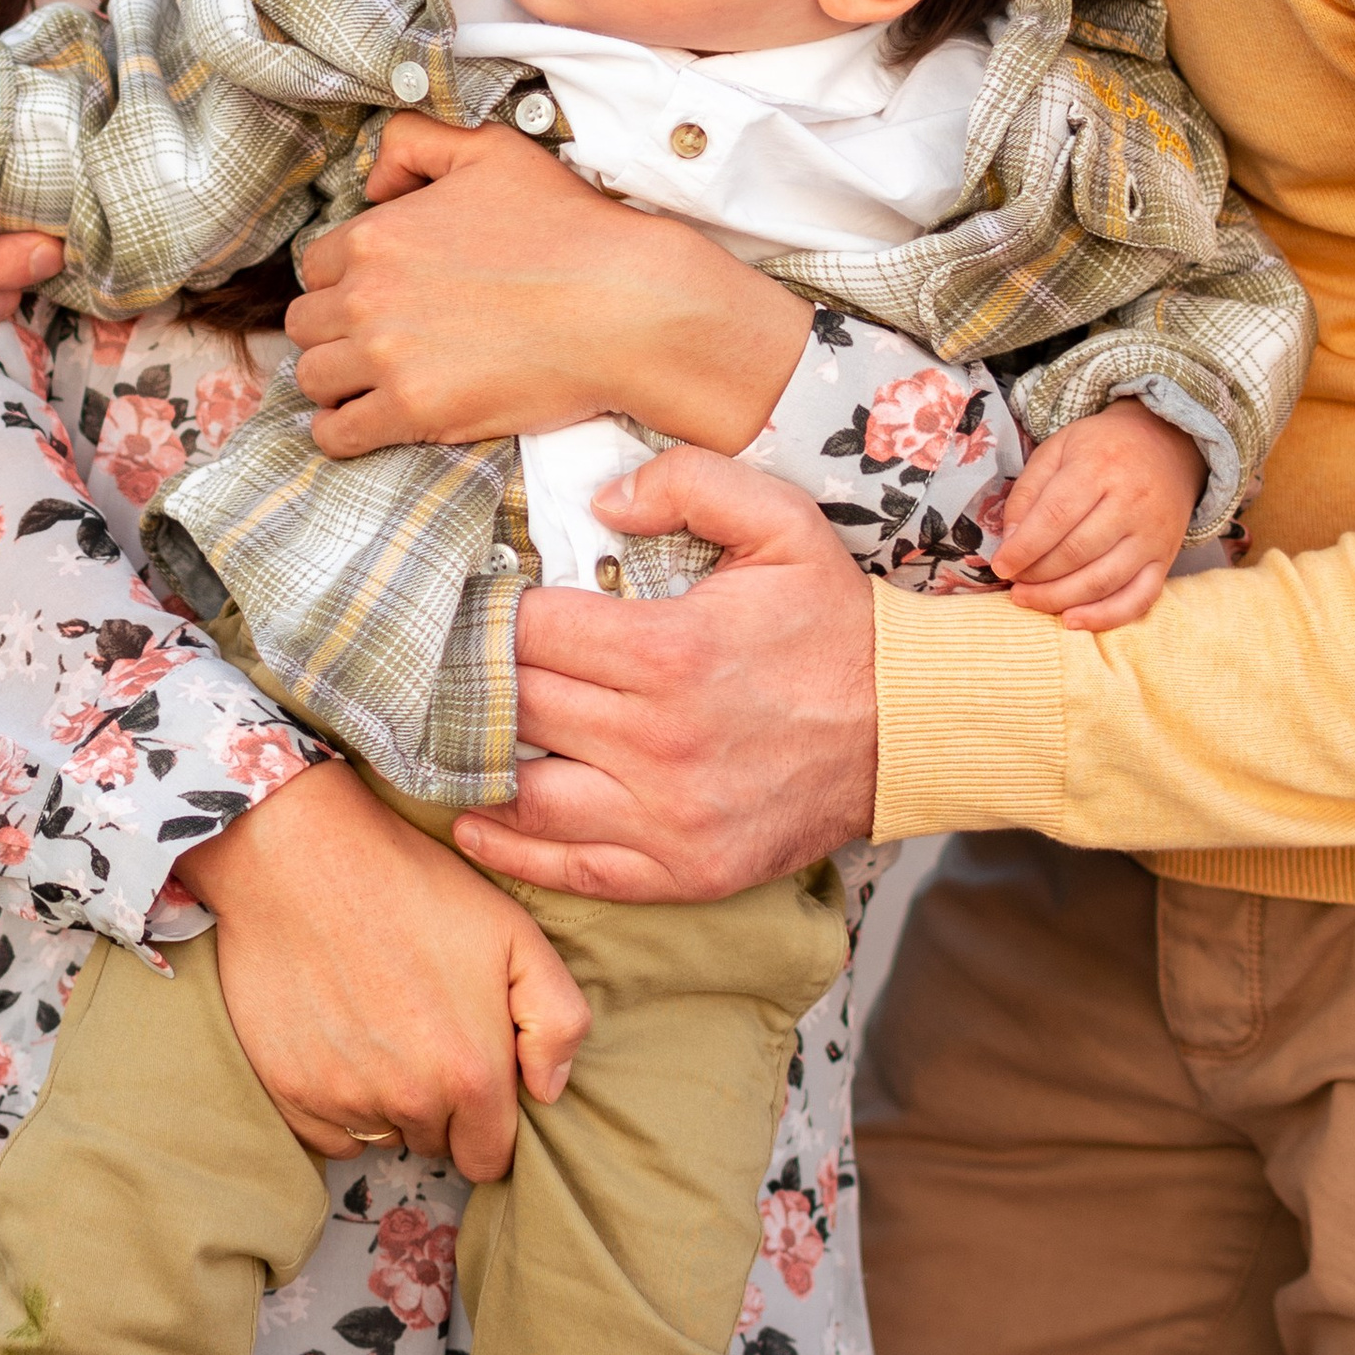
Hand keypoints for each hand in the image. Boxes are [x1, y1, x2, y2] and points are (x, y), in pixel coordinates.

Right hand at [175, 760, 588, 1182]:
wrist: (302, 856)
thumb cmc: (415, 886)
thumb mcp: (516, 934)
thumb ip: (557, 1021)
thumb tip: (549, 1090)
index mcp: (471, 1075)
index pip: (489, 1157)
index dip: (488, 1123)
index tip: (475, 1077)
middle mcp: (406, 1103)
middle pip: (435, 1144)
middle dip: (439, 1107)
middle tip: (424, 1032)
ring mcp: (341, 1100)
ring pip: (380, 1134)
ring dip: (387, 1101)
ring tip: (380, 1024)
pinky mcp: (286, 1090)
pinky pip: (325, 1131)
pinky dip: (335, 1099)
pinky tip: (339, 1037)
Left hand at [287, 115, 810, 458]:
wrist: (625, 306)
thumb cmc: (568, 228)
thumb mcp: (491, 151)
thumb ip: (416, 144)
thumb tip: (372, 181)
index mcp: (378, 233)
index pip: (318, 264)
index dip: (346, 279)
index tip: (378, 294)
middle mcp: (370, 295)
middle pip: (306, 322)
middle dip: (335, 328)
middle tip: (377, 337)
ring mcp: (388, 357)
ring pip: (310, 376)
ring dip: (335, 379)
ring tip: (370, 380)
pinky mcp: (414, 410)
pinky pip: (337, 432)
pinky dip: (342, 430)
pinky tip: (367, 420)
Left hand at [452, 449, 876, 902]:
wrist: (913, 729)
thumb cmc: (837, 625)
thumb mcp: (782, 523)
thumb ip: (688, 484)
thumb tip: (598, 501)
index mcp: (669, 650)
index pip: (529, 630)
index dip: (486, 613)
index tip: (470, 604)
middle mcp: (658, 740)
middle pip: (515, 706)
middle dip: (470, 680)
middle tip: (442, 663)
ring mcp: (667, 816)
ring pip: (525, 791)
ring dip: (476, 762)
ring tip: (447, 733)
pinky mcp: (682, 870)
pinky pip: (571, 869)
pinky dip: (510, 848)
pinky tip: (473, 819)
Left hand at [984, 401, 1206, 631]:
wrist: (1167, 446)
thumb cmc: (1102, 449)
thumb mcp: (1057, 450)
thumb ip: (1028, 492)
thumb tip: (1009, 542)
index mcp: (1099, 468)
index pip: (1055, 517)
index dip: (1024, 547)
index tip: (1001, 565)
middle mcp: (1131, 502)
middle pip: (1077, 553)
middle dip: (1037, 576)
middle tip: (1013, 583)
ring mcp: (1152, 535)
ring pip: (1104, 581)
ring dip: (1060, 598)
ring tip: (1028, 600)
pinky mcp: (1166, 559)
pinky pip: (1140, 598)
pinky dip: (1106, 617)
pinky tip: (1072, 620)